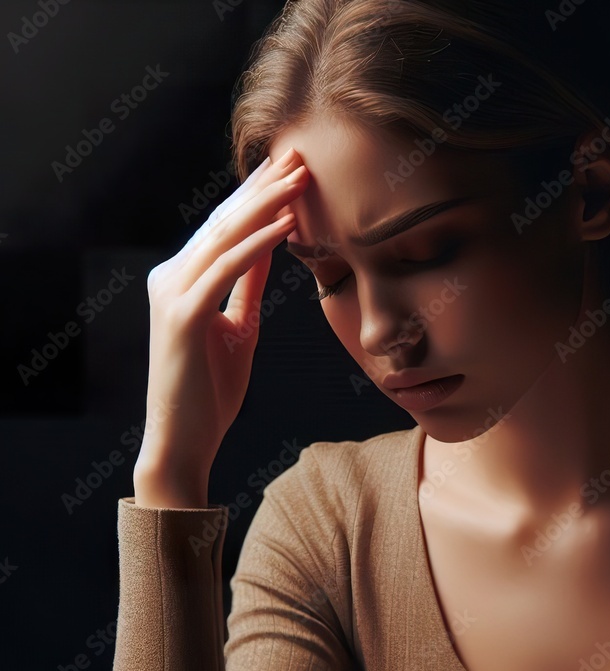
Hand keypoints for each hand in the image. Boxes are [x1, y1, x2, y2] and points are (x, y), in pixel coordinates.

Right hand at [133, 147, 309, 502]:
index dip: (258, 196)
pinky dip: (258, 244)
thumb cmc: (210, 391)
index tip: (290, 170)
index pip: (224, 227)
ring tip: (301, 177)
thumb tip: (268, 251)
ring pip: (226, 236)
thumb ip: (246, 288)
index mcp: (182, 278)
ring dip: (267, 204)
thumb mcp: (237, 329)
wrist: (184, 439)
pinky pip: (227, 268)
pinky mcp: (183, 314)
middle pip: (225, 221)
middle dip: (264, 187)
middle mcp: (170, 276)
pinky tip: (287, 223)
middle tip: (300, 155)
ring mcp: (172, 293)